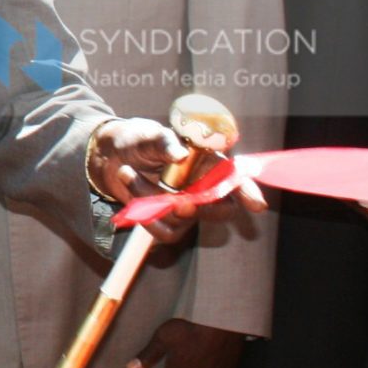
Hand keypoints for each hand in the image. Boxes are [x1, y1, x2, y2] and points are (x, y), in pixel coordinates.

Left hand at [88, 117, 265, 241]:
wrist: (110, 157)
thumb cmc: (139, 141)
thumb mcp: (150, 135)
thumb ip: (166, 142)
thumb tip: (181, 154)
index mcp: (208, 162)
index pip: (236, 178)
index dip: (248, 192)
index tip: (256, 205)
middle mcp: (202, 187)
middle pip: (221, 210)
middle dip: (200, 208)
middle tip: (179, 202)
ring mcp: (187, 207)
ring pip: (184, 220)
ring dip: (151, 199)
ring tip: (129, 173)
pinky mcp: (169, 221)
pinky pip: (165, 232)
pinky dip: (144, 214)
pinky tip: (131, 189)